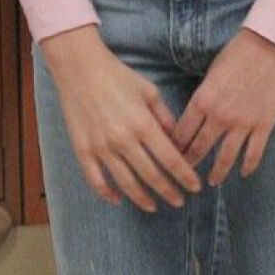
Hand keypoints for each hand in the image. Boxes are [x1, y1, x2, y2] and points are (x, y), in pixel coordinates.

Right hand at [42, 25, 201, 210]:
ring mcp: (101, 147)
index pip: (170, 159)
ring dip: (142, 198)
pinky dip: (108, 193)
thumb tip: (177, 142)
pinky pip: (96, 180)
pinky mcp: (83, 149)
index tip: (194, 187)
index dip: (185, 176)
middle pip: (151, 176)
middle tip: (179, 201)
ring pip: (126, 183)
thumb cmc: (118, 76)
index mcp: (143, 124)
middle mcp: (123, 140)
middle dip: (169, 191)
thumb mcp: (149, 91)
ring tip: (154, 206)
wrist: (80, 68)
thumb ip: (165, 118)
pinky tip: (118, 200)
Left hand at [172, 28, 274, 183]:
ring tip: (211, 182)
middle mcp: (220, 117)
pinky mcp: (264, 125)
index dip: (173, 148)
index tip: (168, 158)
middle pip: (200, 148)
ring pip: (226, 157)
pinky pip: (254, 152)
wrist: (268, 47)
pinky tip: (243, 173)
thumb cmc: (235, 56)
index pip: (182, 134)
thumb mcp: (208, 76)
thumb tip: (190, 120)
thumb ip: (200, 100)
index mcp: (202, 102)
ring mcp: (243, 123)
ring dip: (217, 172)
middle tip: (182, 176)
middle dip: (189, 164)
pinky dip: (248, 165)